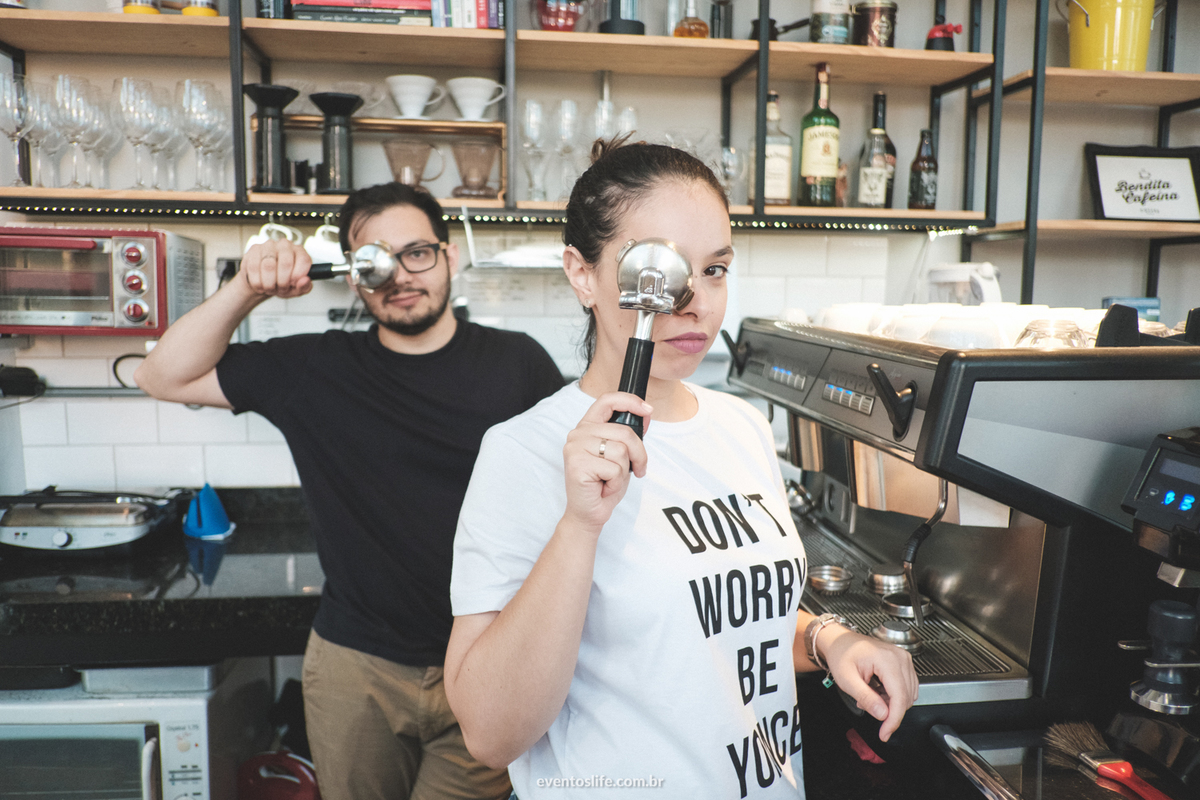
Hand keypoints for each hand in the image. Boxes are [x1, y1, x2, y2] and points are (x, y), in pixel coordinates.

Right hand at [241, 239, 315, 298]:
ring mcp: (269, 245)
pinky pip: (254, 267)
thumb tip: (305, 280)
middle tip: (280, 289)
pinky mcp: (254, 249)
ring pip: (269, 266)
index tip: (293, 284)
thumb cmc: (281, 283)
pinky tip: (259, 284)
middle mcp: (285, 245)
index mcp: (300, 252)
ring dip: (269, 284)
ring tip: (270, 288)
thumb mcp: (295, 289)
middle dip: (282, 283)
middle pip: (286, 263)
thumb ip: (304, 287)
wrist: (261, 282)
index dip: (298, 276)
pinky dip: (257, 281)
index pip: (304, 260)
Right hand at [561, 392, 651, 533]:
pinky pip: (614, 469)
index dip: (629, 401)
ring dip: (625, 471)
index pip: (607, 400)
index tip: (647, 409)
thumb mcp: (621, 456)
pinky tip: (604, 487)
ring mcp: (575, 448)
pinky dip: (617, 482)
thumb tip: (645, 414)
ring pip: (621, 451)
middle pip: (624, 432)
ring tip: (611, 480)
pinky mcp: (578, 464)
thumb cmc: (603, 485)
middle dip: (639, 454)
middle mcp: (578, 434)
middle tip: (637, 469)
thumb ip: (628, 436)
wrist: (588, 513)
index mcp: (587, 427)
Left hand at [820, 628, 918, 742]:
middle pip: (906, 698)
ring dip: (890, 703)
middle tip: (866, 704)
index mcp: (887, 660)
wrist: (841, 641)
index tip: (885, 733)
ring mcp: (904, 659)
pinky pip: (906, 688)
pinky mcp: (904, 663)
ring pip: (908, 695)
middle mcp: (900, 658)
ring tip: (869, 694)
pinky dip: (893, 695)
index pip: (899, 697)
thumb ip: (866, 698)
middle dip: (888, 710)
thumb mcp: (847, 680)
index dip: (893, 719)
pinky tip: (878, 690)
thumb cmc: (841, 654)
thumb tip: (883, 714)